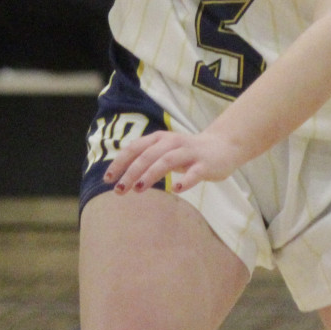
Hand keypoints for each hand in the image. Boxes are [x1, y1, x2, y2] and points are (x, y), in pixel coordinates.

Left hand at [104, 127, 250, 194]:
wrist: (223, 146)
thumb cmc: (187, 153)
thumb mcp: (164, 151)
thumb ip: (146, 159)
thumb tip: (122, 176)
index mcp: (160, 139)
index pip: (134, 148)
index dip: (119, 163)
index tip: (107, 180)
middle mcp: (173, 142)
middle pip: (147, 155)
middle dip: (131, 172)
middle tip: (119, 190)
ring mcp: (189, 153)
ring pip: (167, 161)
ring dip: (151, 174)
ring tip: (138, 188)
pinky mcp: (205, 164)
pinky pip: (194, 172)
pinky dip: (185, 180)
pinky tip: (176, 189)